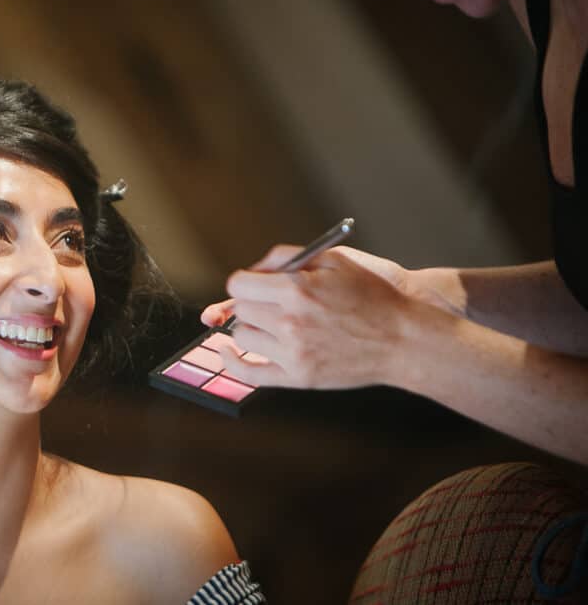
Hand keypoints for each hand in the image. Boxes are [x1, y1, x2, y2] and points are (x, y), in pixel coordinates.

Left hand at [201, 245, 417, 389]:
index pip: (238, 285)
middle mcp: (290, 322)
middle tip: (271, 303)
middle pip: (240, 310)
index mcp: (295, 290)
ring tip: (273, 324)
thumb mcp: (334, 260)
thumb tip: (252, 270)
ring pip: (242, 337)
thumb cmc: (374, 295)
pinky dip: (233, 363)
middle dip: (252, 302)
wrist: (406, 339)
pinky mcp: (299, 377)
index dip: (245, 282)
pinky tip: (229, 352)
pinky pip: (249, 374)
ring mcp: (293, 353)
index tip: (254, 285)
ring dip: (251, 328)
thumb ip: (285, 257)